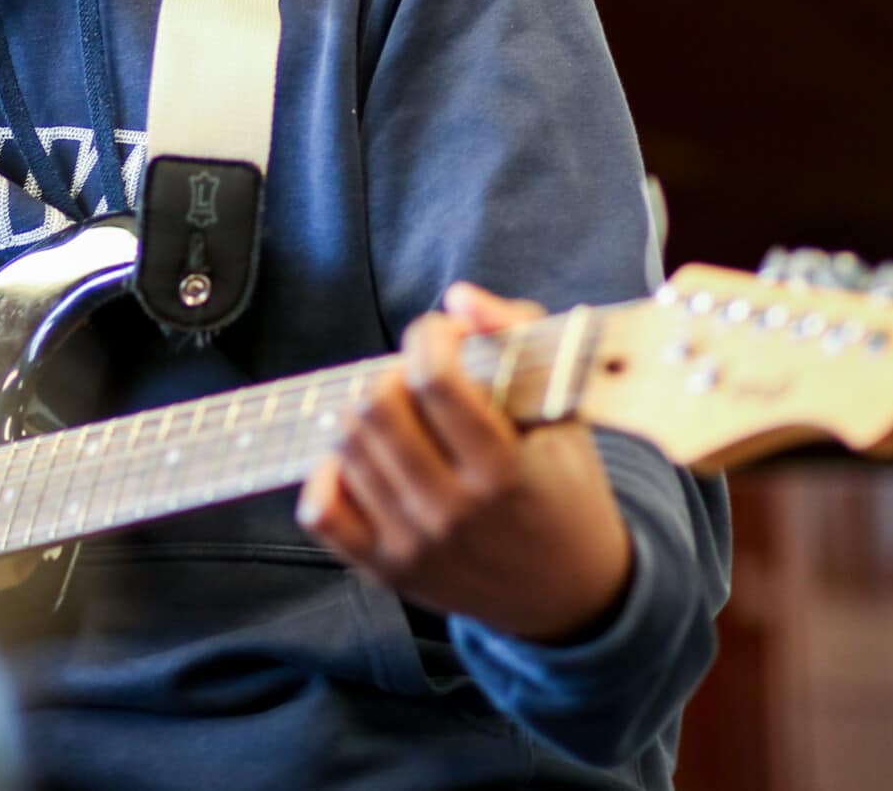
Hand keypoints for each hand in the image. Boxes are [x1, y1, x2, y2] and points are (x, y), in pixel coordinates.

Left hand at [297, 283, 633, 643]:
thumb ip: (518, 339)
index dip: (430, 336)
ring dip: (365, 414)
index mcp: (504, 472)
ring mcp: (413, 545)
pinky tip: (363, 457)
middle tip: (419, 377)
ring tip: (399, 414)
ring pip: (347, 449)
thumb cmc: (566, 492)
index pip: (434, 381)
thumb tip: (458, 297)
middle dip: (393, 372)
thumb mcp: (563, 413)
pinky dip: (329, 471)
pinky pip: (322, 510)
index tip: (445, 334)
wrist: (569, 594)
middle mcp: (452, 513)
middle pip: (377, 410)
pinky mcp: (385, 571)